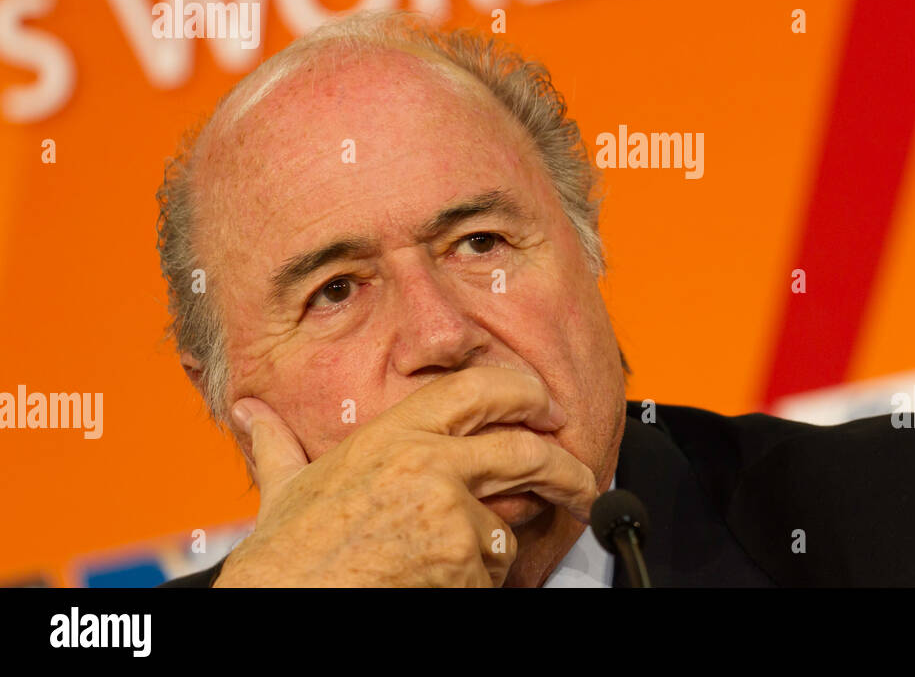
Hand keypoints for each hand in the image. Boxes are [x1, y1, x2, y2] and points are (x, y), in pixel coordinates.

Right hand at [212, 366, 598, 586]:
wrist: (284, 605)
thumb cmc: (285, 560)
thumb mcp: (283, 490)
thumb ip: (278, 445)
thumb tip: (250, 412)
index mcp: (392, 436)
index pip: (477, 389)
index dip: (522, 392)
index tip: (545, 406)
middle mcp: (429, 463)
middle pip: (526, 449)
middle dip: (565, 468)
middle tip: (582, 482)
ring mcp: (451, 512)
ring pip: (505, 527)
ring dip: (491, 549)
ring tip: (443, 564)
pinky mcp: (463, 560)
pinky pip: (491, 572)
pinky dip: (474, 583)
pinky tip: (433, 585)